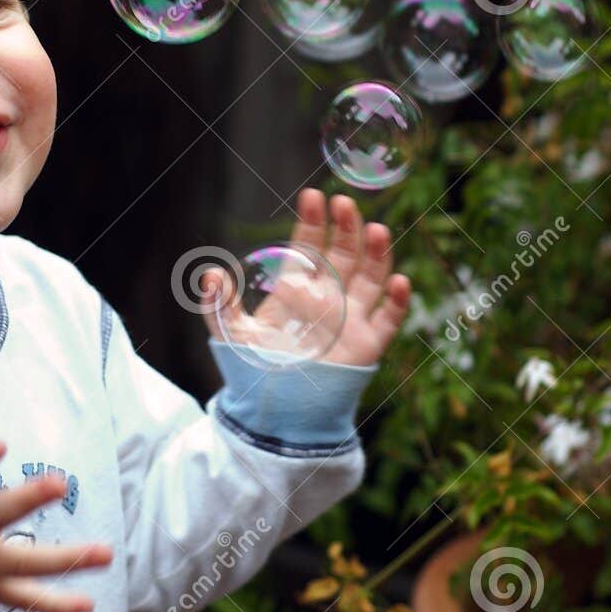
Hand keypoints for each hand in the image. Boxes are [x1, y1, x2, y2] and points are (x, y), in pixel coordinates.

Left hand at [201, 189, 410, 367]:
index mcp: (298, 289)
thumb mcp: (231, 336)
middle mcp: (328, 297)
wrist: (277, 414)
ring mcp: (351, 318)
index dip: (312, 222)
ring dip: (376, 254)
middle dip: (346, 228)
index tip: (313, 197)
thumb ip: (219, 306)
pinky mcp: (367, 344)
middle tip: (344, 204)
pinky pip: (388, 319)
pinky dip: (397, 301)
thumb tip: (211, 274)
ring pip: (370, 278)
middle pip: (344, 254)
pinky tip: (399, 281)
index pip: (310, 246)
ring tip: (376, 229)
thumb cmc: (254, 372)